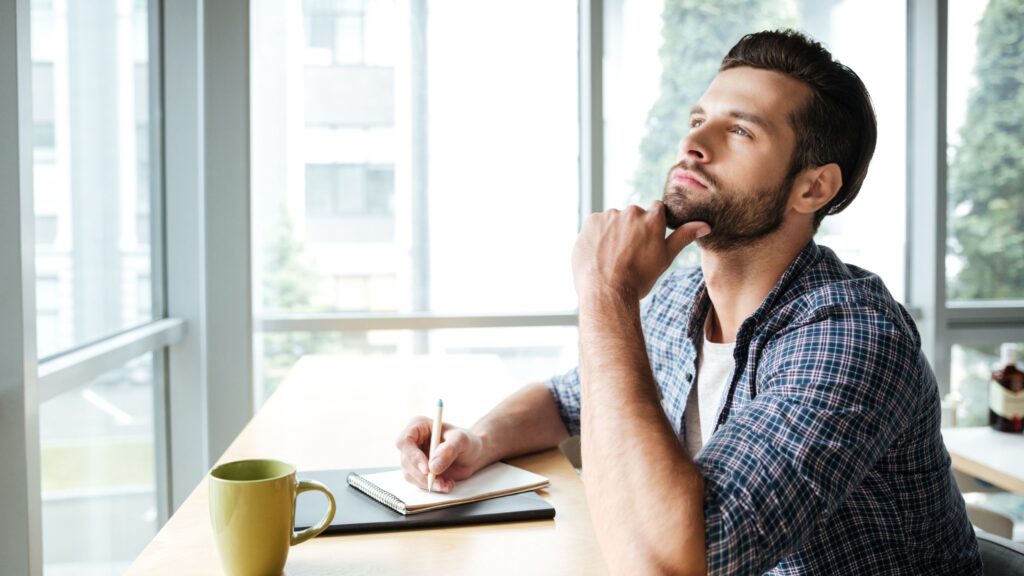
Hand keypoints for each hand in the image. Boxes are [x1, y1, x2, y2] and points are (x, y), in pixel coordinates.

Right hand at [395, 417, 488, 492]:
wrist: (472, 454)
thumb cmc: (466, 441)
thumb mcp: (462, 440)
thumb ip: (449, 450)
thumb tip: (433, 466)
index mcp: (419, 426)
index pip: (405, 441)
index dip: (412, 456)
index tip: (427, 469)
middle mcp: (413, 442)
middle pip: (406, 461)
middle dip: (422, 475)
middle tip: (440, 482)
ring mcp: (414, 458)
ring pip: (411, 475)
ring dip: (429, 483)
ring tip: (447, 483)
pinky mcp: (418, 471)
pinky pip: (419, 483)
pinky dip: (432, 486)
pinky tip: (446, 484)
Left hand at [572, 201, 709, 300]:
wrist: (607, 292)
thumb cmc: (639, 278)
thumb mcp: (665, 258)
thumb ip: (683, 237)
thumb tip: (705, 225)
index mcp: (653, 218)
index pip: (656, 209)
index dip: (652, 225)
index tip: (646, 240)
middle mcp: (631, 211)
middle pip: (633, 215)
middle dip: (632, 229)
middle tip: (628, 254)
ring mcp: (609, 215)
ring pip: (614, 220)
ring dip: (614, 232)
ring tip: (612, 256)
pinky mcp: (591, 221)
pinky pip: (596, 224)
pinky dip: (597, 236)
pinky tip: (599, 253)